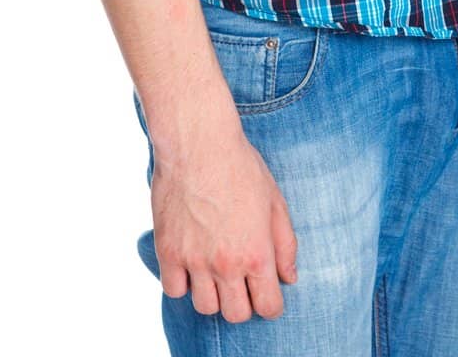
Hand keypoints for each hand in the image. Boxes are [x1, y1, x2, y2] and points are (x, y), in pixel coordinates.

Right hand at [150, 125, 297, 322]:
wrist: (199, 144)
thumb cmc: (241, 167)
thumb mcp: (275, 201)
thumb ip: (285, 244)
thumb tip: (289, 278)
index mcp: (257, 253)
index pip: (268, 307)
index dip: (271, 303)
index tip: (267, 292)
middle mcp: (226, 264)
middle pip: (236, 314)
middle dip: (244, 302)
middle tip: (242, 280)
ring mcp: (195, 261)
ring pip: (205, 307)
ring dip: (213, 294)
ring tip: (216, 269)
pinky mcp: (168, 253)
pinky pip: (174, 291)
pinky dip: (183, 282)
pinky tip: (191, 261)